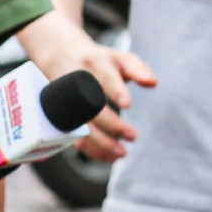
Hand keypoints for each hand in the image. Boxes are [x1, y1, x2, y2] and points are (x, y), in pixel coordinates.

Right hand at [19, 15, 156, 162]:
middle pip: (91, 105)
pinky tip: (109, 156)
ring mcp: (64, 98)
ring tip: (122, 153)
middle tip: (133, 136)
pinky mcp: (58, 114)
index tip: (127, 105)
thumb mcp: (119, 58)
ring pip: (79, 123)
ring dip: (100, 142)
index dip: (115, 90)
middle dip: (111, 123)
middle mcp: (76, 80)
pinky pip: (72, 135)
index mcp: (94, 63)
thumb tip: (153, 83)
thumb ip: (138, 69)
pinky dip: (90, 149)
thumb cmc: (99, 60)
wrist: (60, 55)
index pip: (105, 77)